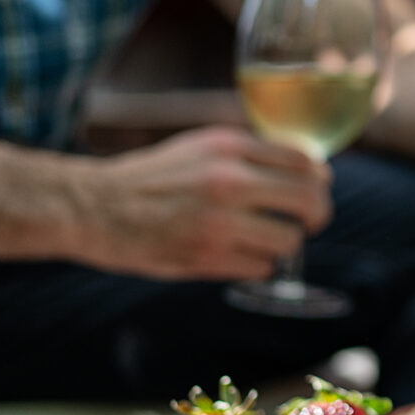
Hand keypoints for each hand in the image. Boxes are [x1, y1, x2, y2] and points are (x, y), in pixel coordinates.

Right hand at [77, 126, 332, 280]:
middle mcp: (228, 180)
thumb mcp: (202, 147)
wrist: (95, 206)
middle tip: (311, 223)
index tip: (318, 191)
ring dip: (282, 244)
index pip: (304, 162)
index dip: (320, 181)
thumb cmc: (154, 178)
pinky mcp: (206, 257)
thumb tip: (313, 170)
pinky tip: (237, 255)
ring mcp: (218, 221)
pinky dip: (255, 265)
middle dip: (317, 216)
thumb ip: (252, 154)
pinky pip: (260, 267)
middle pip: (308, 201)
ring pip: (288, 241)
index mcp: (229, 147)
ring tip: (263, 240)